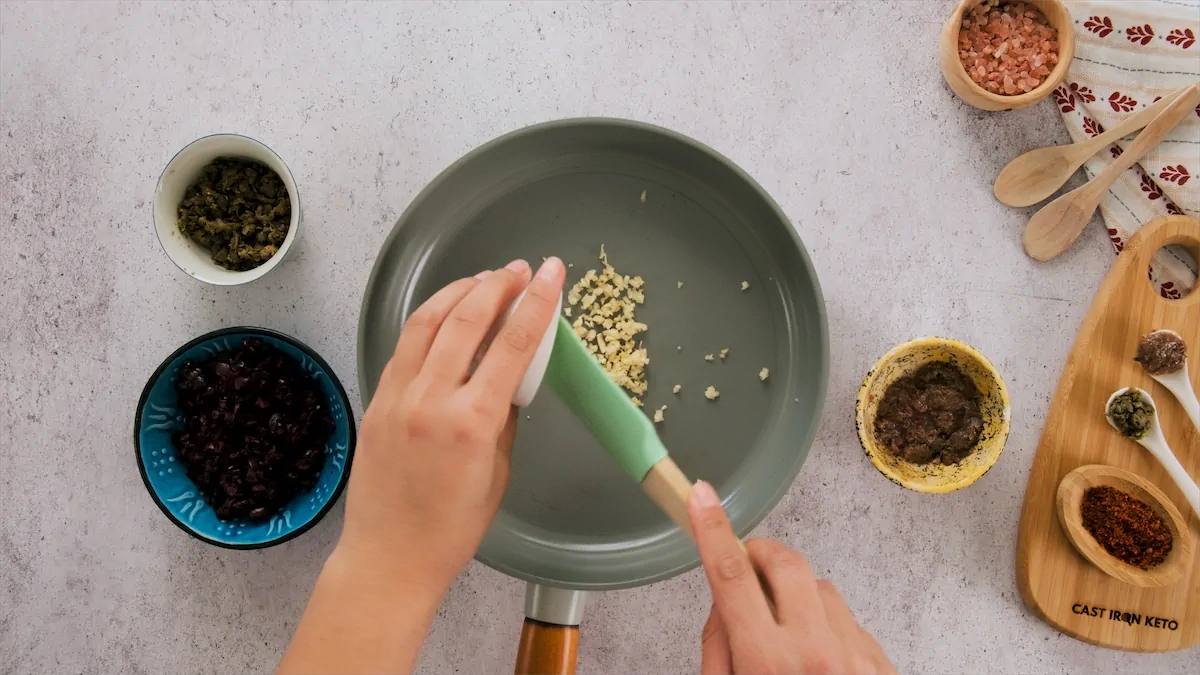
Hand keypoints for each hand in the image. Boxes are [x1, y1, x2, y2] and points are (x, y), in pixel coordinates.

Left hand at [339, 257, 565, 588]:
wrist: (389, 558)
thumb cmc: (450, 529)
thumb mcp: (497, 472)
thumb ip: (504, 417)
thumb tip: (510, 377)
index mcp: (471, 423)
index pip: (513, 344)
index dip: (537, 302)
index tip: (551, 273)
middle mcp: (430, 401)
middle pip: (467, 318)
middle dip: (498, 285)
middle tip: (519, 269)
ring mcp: (397, 398)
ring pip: (428, 321)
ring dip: (459, 292)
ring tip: (483, 279)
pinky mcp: (376, 401)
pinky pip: (405, 346)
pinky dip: (428, 320)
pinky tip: (445, 313)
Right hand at [687, 481, 894, 674]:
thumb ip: (718, 647)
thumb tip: (722, 603)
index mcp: (768, 662)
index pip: (731, 576)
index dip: (713, 530)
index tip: (701, 498)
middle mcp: (816, 650)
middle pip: (785, 563)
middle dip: (761, 555)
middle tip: (748, 570)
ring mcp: (853, 653)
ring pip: (821, 589)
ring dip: (798, 597)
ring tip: (788, 636)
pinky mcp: (878, 661)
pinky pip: (849, 621)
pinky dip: (828, 627)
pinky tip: (819, 659)